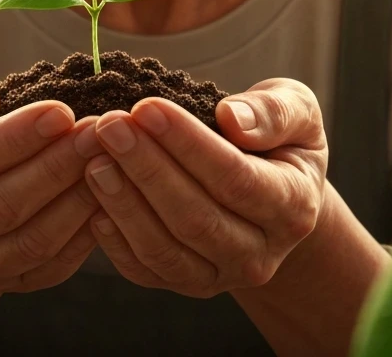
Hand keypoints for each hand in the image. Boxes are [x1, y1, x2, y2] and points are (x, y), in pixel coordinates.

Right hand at [0, 69, 106, 292]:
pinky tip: (108, 195)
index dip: (15, 138)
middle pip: (1, 204)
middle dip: (55, 165)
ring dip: (76, 199)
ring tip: (108, 158)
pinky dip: (84, 233)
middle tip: (97, 132)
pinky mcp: (7, 282)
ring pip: (31, 240)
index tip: (60, 111)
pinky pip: (51, 265)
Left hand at [81, 78, 327, 297]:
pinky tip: (93, 198)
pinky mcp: (187, 285)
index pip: (234, 177)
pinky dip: (115, 239)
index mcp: (293, 205)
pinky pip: (145, 270)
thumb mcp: (298, 112)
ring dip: (124, 203)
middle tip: (108, 126)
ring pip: (165, 249)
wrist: (276, 197)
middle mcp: (260, 253)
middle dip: (146, 168)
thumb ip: (275, 112)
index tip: (146, 107)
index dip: (187, 143)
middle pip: (195, 217)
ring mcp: (222, 275)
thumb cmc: (279, 141)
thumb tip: (232, 118)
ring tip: (93, 159)